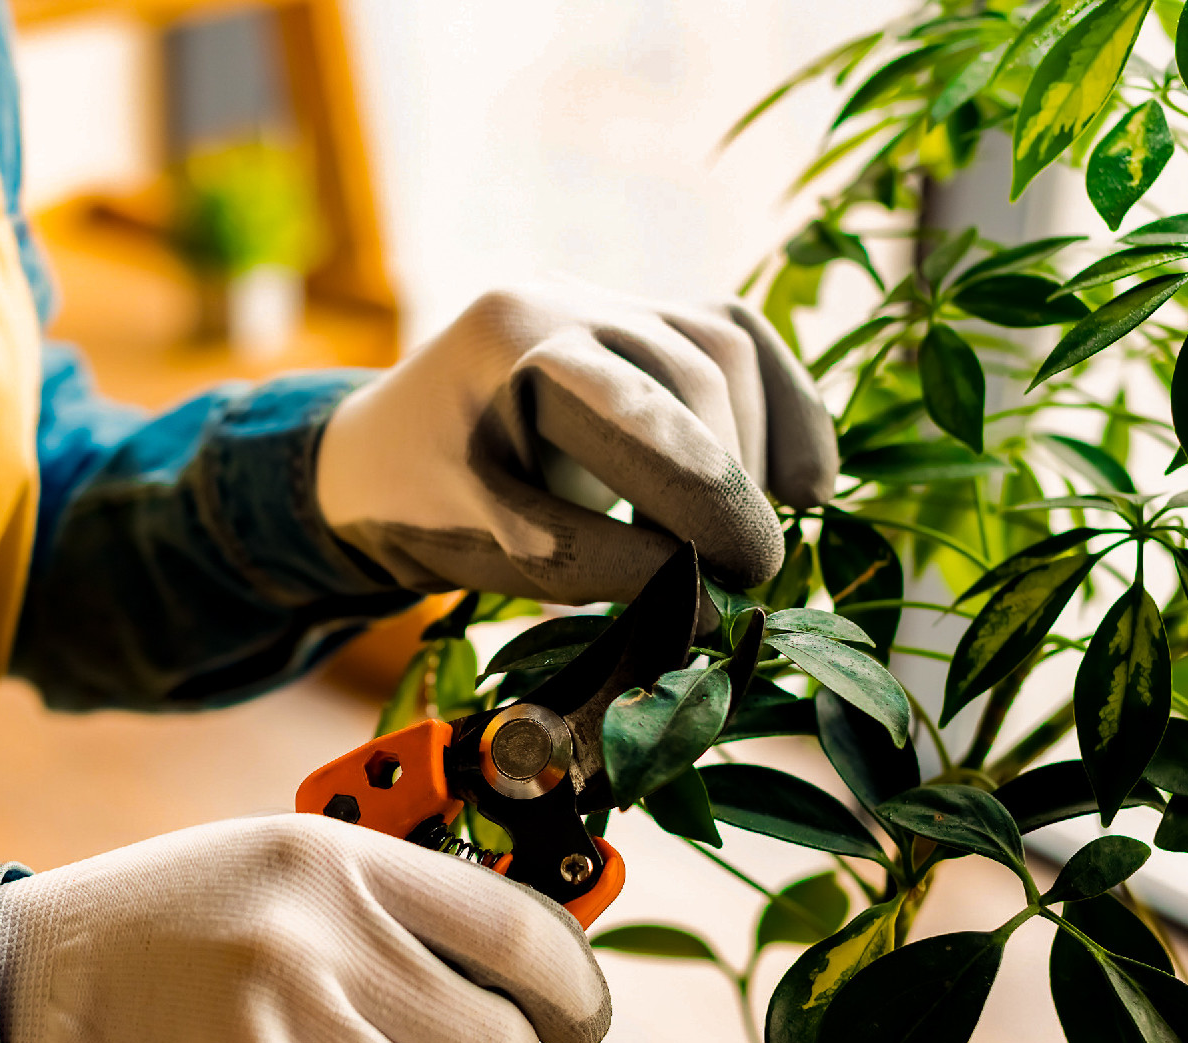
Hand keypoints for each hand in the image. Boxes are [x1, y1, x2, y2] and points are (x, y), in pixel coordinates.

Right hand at [0, 814, 609, 1042]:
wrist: (13, 994)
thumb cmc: (162, 934)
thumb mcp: (273, 875)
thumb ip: (388, 917)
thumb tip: (526, 987)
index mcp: (338, 860)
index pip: (519, 930)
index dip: (575, 991)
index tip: (578, 1024)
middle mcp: (320, 939)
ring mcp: (284, 1034)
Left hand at [315, 282, 837, 603]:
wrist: (382, 453)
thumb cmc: (422, 506)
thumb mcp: (486, 546)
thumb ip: (589, 563)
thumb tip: (709, 603)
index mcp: (508, 344)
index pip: (633, 412)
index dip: (703, 496)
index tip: (743, 579)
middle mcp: (564, 297)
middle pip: (695, 373)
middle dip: (730, 480)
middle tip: (744, 575)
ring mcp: (609, 295)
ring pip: (727, 349)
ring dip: (756, 449)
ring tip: (744, 539)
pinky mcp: (647, 315)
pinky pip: (739, 339)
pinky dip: (782, 409)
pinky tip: (805, 486)